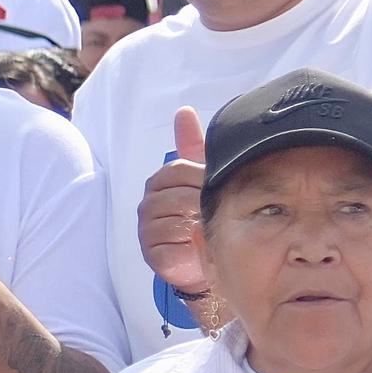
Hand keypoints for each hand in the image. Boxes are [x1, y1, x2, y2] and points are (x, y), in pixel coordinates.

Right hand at [141, 107, 212, 312]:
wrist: (210, 261)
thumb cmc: (207, 216)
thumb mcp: (205, 178)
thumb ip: (194, 146)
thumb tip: (183, 111)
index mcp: (159, 183)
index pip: (178, 169)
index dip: (203, 176)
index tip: (221, 185)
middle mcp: (148, 204)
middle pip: (179, 193)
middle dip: (205, 201)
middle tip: (225, 209)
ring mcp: (147, 230)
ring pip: (178, 219)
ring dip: (202, 223)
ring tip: (217, 227)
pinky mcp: (152, 255)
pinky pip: (174, 245)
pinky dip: (193, 246)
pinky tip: (204, 245)